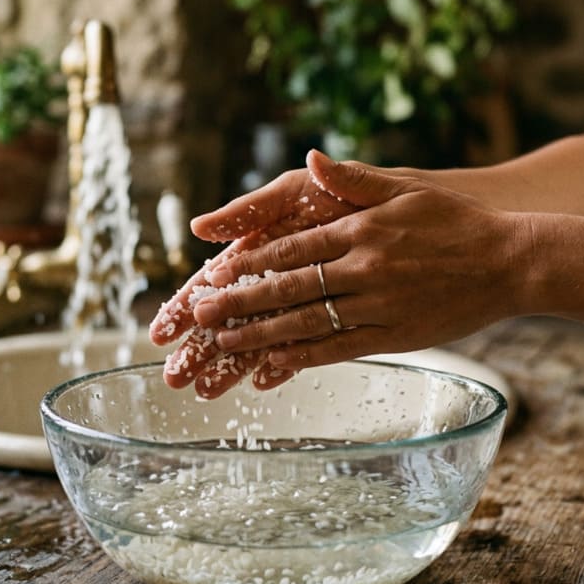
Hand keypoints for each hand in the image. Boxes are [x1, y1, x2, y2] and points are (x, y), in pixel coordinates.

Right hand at [150, 150, 360, 397]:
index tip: (162, 331)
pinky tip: (264, 383)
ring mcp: (306, 298)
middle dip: (200, 347)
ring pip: (263, 335)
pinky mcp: (338, 315)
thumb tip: (200, 228)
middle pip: (232, 317)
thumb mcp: (300, 191)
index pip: (215, 282)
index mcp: (263, 245)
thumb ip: (254, 208)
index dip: (187, 305)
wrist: (420, 211)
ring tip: (206, 392)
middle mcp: (280, 275)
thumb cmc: (353, 192)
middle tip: (173, 376)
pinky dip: (286, 362)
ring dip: (234, 364)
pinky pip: (307, 344)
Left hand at [194, 151, 531, 371]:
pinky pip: (340, 351)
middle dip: (240, 302)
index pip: (292, 247)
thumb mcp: (406, 189)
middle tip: (201, 315)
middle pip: (289, 288)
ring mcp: (378, 305)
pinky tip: (274, 368)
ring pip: (307, 323)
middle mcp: (364, 268)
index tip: (214, 273)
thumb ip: (354, 179)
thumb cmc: (459, 222)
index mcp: (362, 229)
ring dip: (261, 335)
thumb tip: (310, 160)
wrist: (512, 262)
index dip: (249, 262)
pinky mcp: (395, 336)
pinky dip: (304, 359)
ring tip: (224, 345)